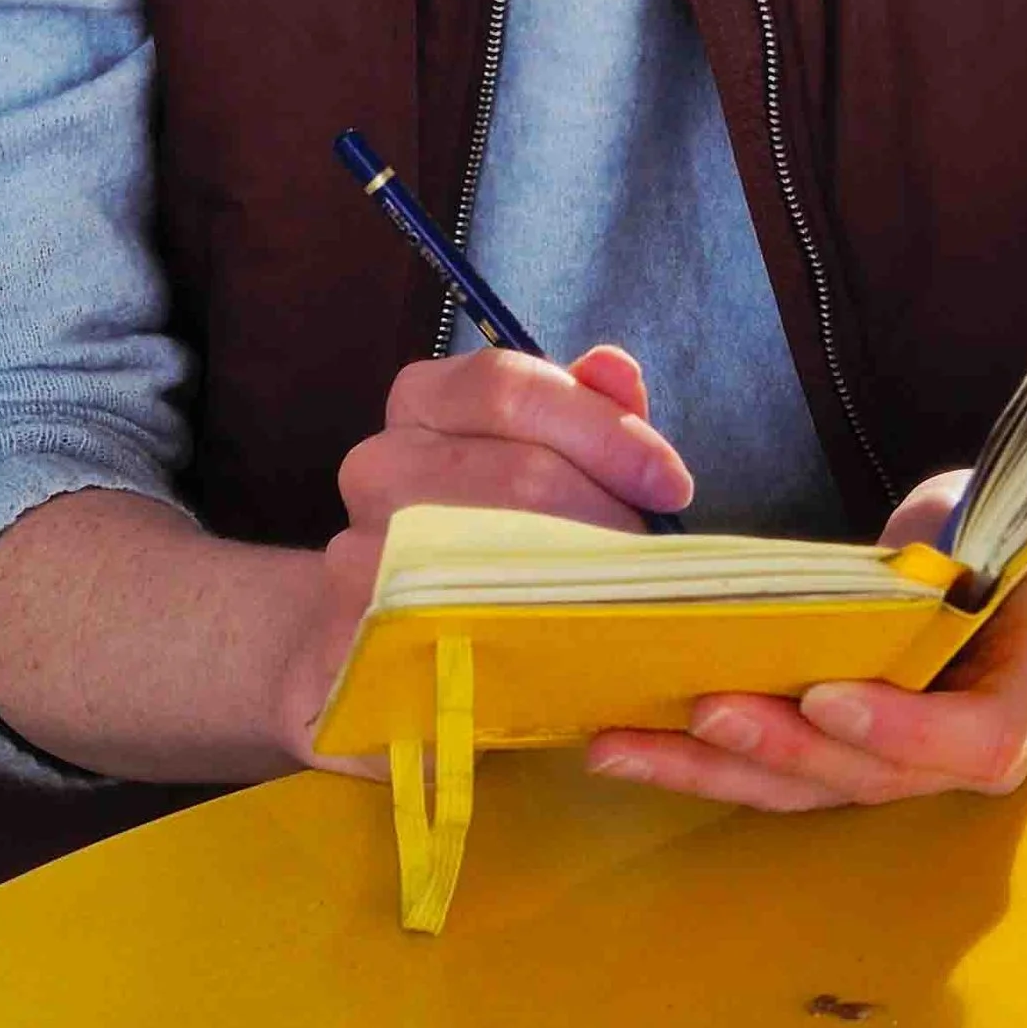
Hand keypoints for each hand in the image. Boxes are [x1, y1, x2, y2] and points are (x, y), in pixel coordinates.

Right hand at [273, 343, 694, 768]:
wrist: (382, 658)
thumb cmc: (480, 543)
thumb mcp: (536, 464)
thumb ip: (583, 415)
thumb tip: (617, 369)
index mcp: (422, 402)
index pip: (508, 385)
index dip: (601, 427)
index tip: (671, 483)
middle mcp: (376, 465)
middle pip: (513, 471)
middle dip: (605, 514)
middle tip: (652, 560)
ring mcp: (355, 555)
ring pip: (489, 556)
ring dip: (576, 581)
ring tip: (618, 605)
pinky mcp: (356, 642)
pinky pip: (455, 638)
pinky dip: (522, 644)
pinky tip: (563, 658)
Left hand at [583, 470, 1026, 813]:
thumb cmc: (1020, 535)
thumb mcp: (1001, 524)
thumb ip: (950, 556)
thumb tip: (889, 563)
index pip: (976, 740)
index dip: (900, 726)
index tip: (827, 695)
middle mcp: (974, 750)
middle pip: (873, 775)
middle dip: (781, 747)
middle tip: (702, 710)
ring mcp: (916, 766)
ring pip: (815, 788)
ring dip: (715, 771)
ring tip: (625, 748)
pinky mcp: (862, 757)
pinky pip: (791, 772)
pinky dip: (714, 762)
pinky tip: (637, 746)